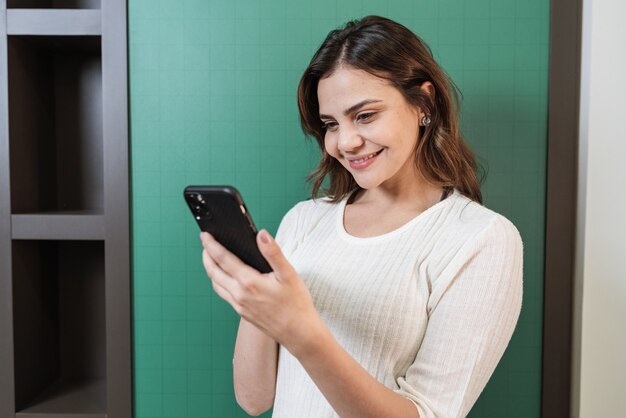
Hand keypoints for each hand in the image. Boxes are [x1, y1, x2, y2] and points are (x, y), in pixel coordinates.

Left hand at [200, 230, 322, 352]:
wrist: (299, 333)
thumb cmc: (296, 304)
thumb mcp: (289, 274)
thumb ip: (273, 253)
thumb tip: (262, 235)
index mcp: (249, 282)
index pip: (223, 259)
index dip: (211, 245)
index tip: (205, 235)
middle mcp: (239, 295)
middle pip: (214, 272)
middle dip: (207, 256)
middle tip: (205, 243)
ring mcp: (239, 306)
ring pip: (216, 285)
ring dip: (211, 270)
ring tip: (212, 258)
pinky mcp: (242, 313)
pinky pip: (224, 295)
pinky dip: (219, 282)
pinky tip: (226, 278)